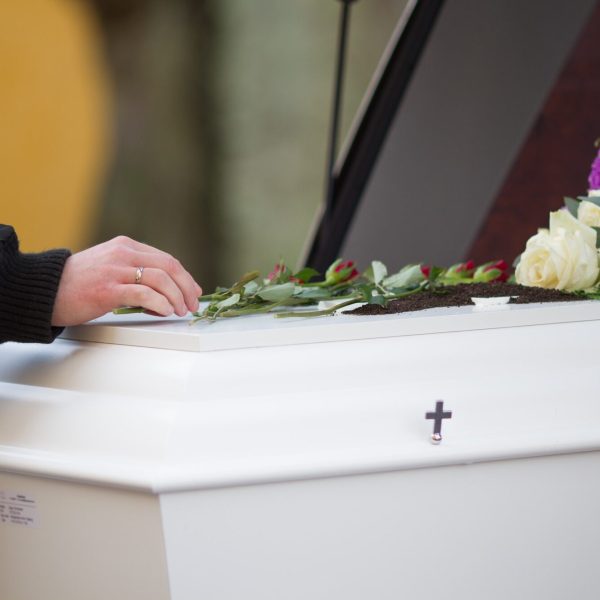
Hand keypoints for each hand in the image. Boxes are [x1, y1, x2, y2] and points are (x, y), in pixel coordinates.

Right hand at [51, 236, 201, 325]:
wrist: (46, 290)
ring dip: (176, 297)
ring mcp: (115, 270)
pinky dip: (160, 303)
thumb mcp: (110, 267)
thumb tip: (165, 293)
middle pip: (169, 266)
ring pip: (159, 279)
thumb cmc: (79, 283)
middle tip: (192, 305)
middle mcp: (123, 254)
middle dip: (186, 287)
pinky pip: (143, 293)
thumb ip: (135, 272)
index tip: (194, 292)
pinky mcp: (107, 289)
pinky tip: (166, 311)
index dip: (185, 277)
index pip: (166, 259)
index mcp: (126, 246)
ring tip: (180, 311)